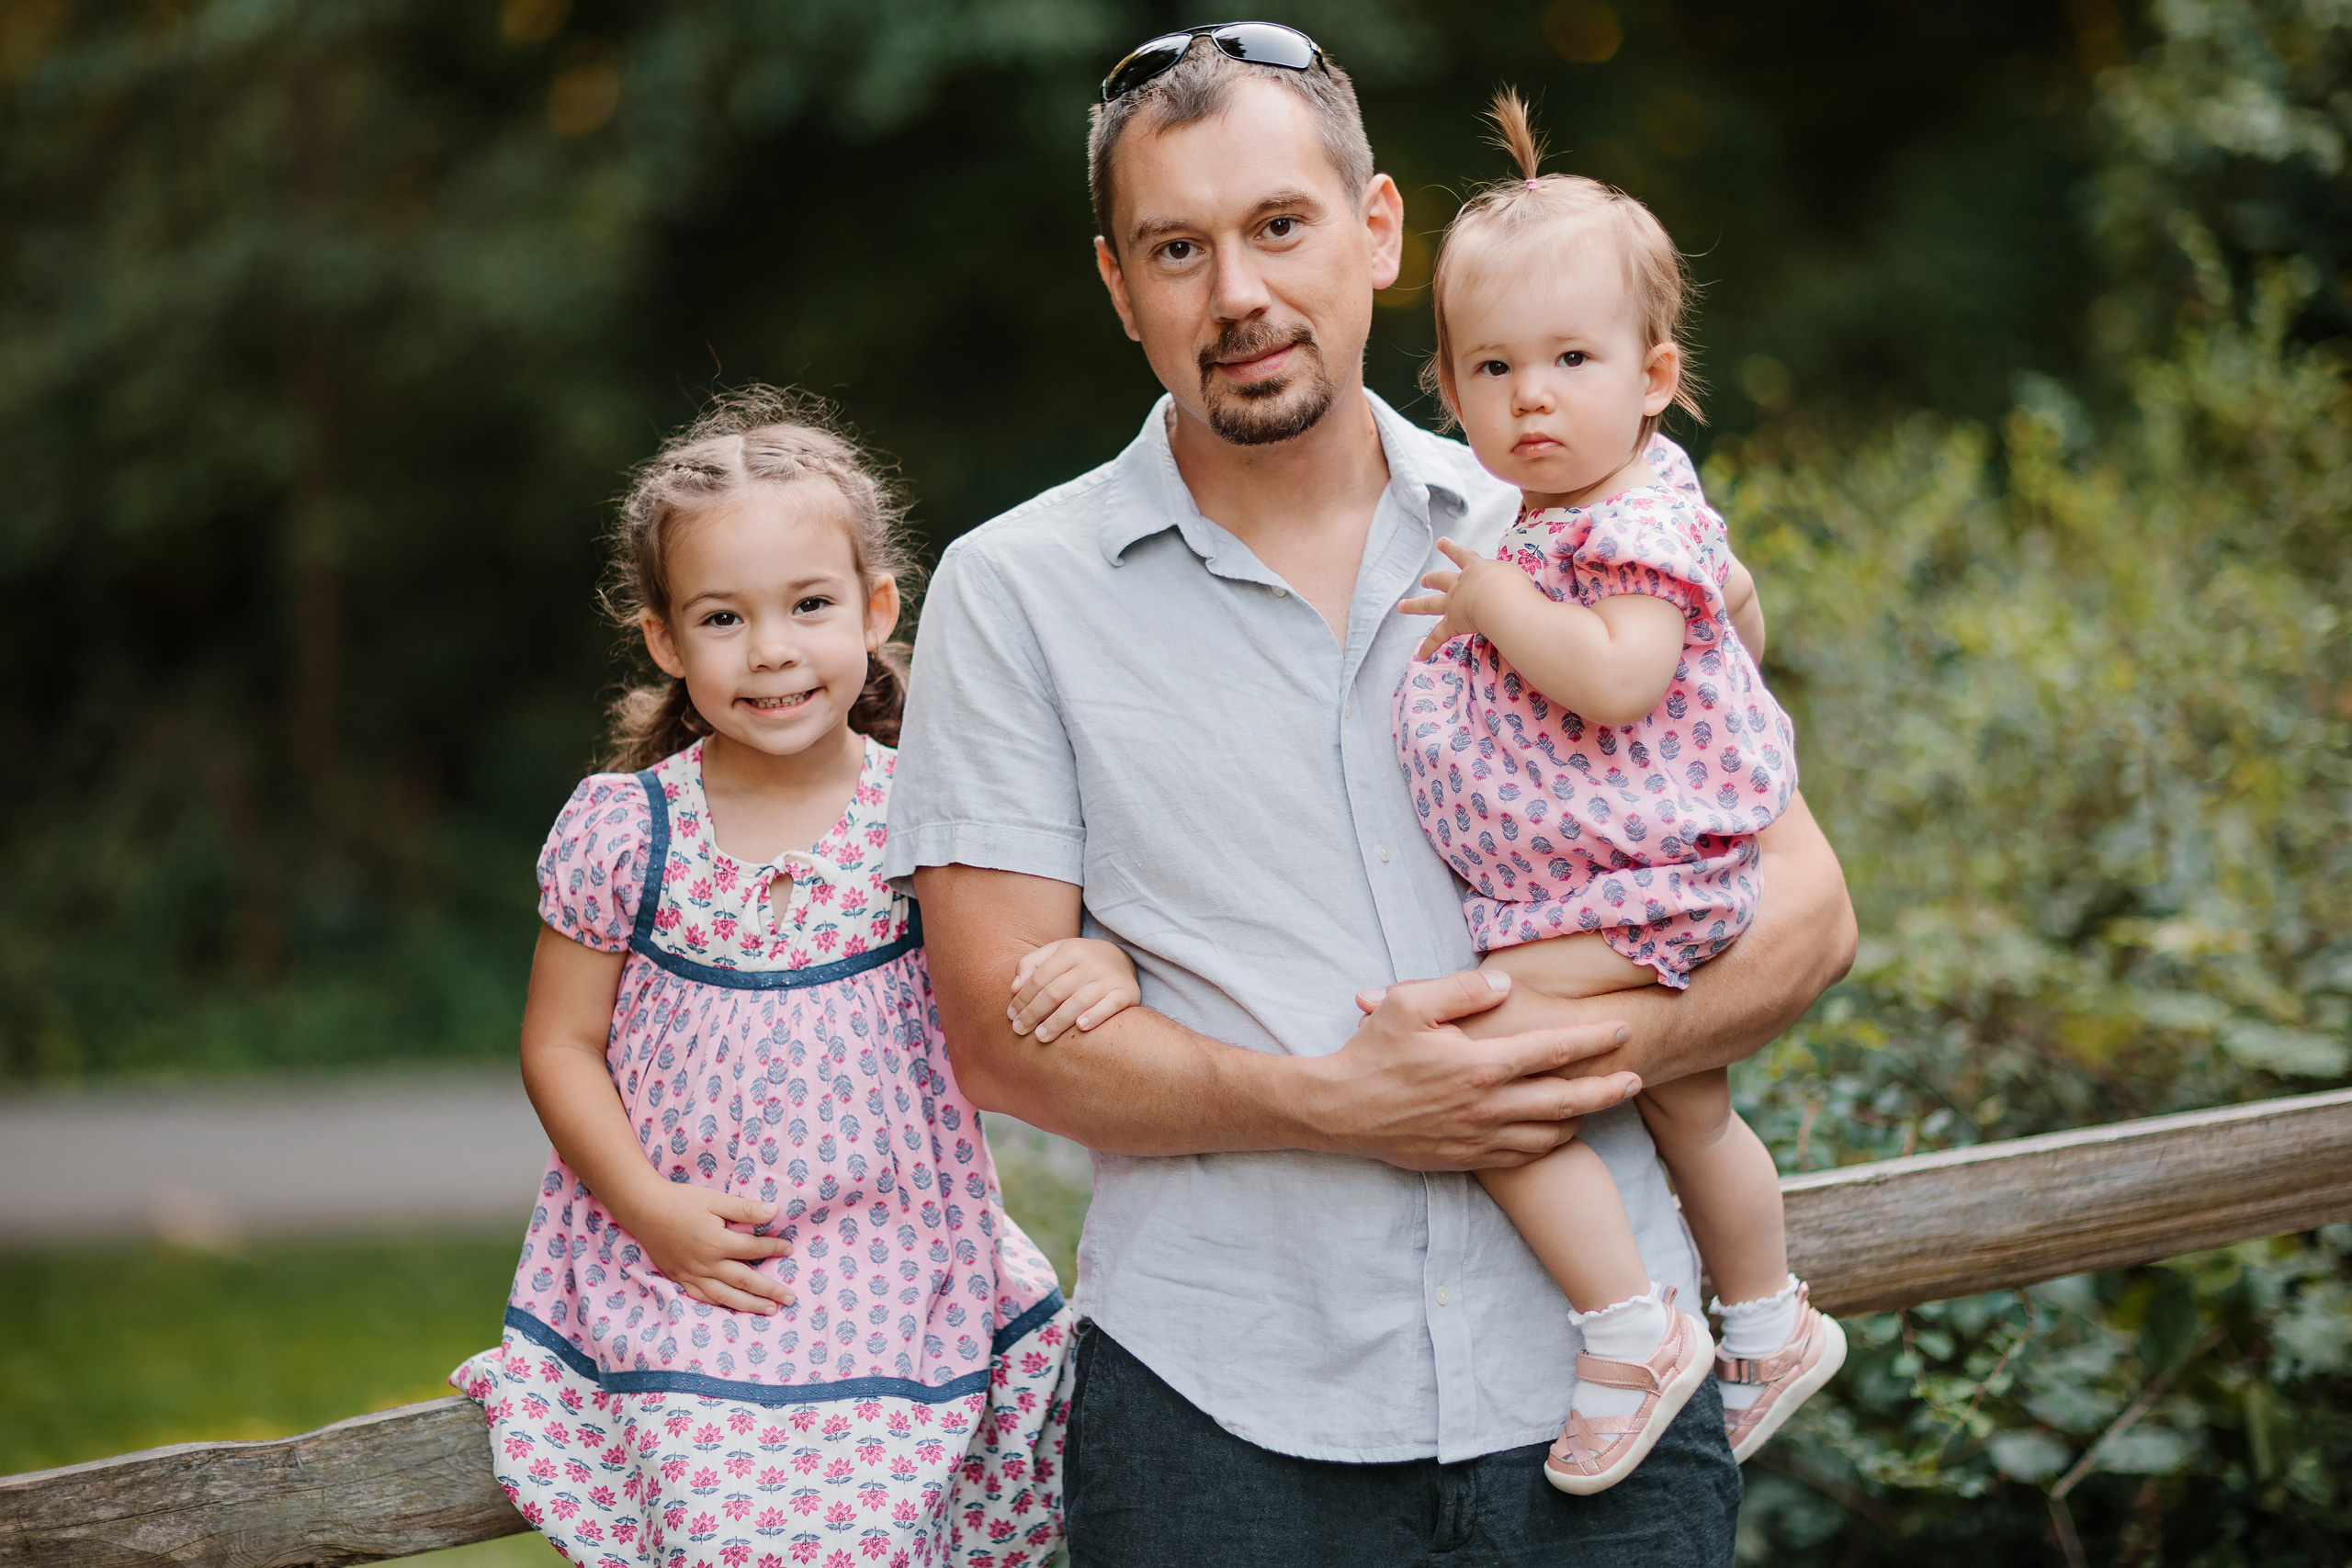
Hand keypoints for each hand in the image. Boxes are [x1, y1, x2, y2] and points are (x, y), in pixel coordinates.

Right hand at [612, 1182, 794, 1313]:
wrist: (644, 1209)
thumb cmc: (681, 1201)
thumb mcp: (715, 1199)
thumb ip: (744, 1209)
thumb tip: (774, 1211)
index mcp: (717, 1243)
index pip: (753, 1249)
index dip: (774, 1249)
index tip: (789, 1249)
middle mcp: (706, 1264)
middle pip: (745, 1280)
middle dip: (770, 1290)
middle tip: (791, 1298)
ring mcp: (691, 1274)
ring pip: (725, 1295)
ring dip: (750, 1304)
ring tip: (770, 1310)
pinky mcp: (679, 1278)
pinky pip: (702, 1297)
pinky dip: (720, 1304)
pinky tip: (732, 1308)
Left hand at [1010, 937, 1140, 1043]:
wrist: (1122, 959)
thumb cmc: (1079, 962)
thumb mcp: (1055, 953)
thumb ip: (1030, 964)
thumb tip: (1014, 988)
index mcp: (1070, 950)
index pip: (1040, 977)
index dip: (1023, 998)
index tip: (1011, 1015)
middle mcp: (1091, 962)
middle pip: (1056, 991)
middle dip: (1034, 1013)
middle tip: (1019, 1030)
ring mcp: (1110, 978)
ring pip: (1079, 1000)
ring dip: (1057, 1021)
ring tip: (1041, 1036)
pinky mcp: (1127, 992)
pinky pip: (1111, 1005)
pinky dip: (1096, 1016)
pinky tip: (1080, 1027)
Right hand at [1296, 969, 1643, 1170]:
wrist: (1339, 1111)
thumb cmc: (1372, 1051)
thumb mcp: (1409, 1002)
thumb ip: (1463, 989)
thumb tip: (1506, 983)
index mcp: (1481, 1063)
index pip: (1553, 1049)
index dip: (1594, 1039)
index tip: (1622, 1029)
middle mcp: (1488, 1105)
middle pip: (1568, 1099)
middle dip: (1608, 1088)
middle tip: (1636, 1078)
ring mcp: (1479, 1137)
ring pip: (1551, 1133)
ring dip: (1582, 1118)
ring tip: (1599, 1102)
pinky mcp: (1467, 1158)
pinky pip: (1523, 1156)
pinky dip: (1549, 1143)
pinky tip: (1556, 1130)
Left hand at [1398, 537, 1526, 660]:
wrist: (1502, 599)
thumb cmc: (1515, 585)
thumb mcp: (1515, 574)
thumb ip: (1513, 580)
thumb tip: (1522, 588)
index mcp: (1477, 568)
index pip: (1463, 555)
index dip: (1451, 548)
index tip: (1440, 542)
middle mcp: (1461, 584)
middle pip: (1441, 579)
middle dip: (1432, 579)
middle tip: (1424, 579)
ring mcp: (1453, 603)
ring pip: (1429, 604)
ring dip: (1414, 605)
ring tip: (1402, 605)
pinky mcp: (1452, 623)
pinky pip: (1437, 637)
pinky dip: (1428, 647)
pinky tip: (1420, 656)